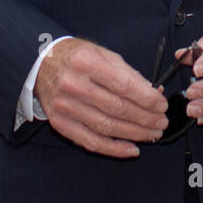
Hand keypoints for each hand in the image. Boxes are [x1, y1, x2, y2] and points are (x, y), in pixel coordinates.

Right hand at [34, 38, 167, 157]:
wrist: (41, 64)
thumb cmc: (77, 57)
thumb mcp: (102, 53)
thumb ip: (127, 73)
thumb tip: (152, 93)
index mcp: (86, 62)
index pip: (123, 85)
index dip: (146, 98)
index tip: (162, 104)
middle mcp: (73, 85)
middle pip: (116, 108)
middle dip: (145, 118)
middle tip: (161, 121)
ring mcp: (64, 106)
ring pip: (106, 127)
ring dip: (134, 134)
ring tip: (152, 133)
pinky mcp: (60, 123)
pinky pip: (90, 142)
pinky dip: (114, 149)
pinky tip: (132, 149)